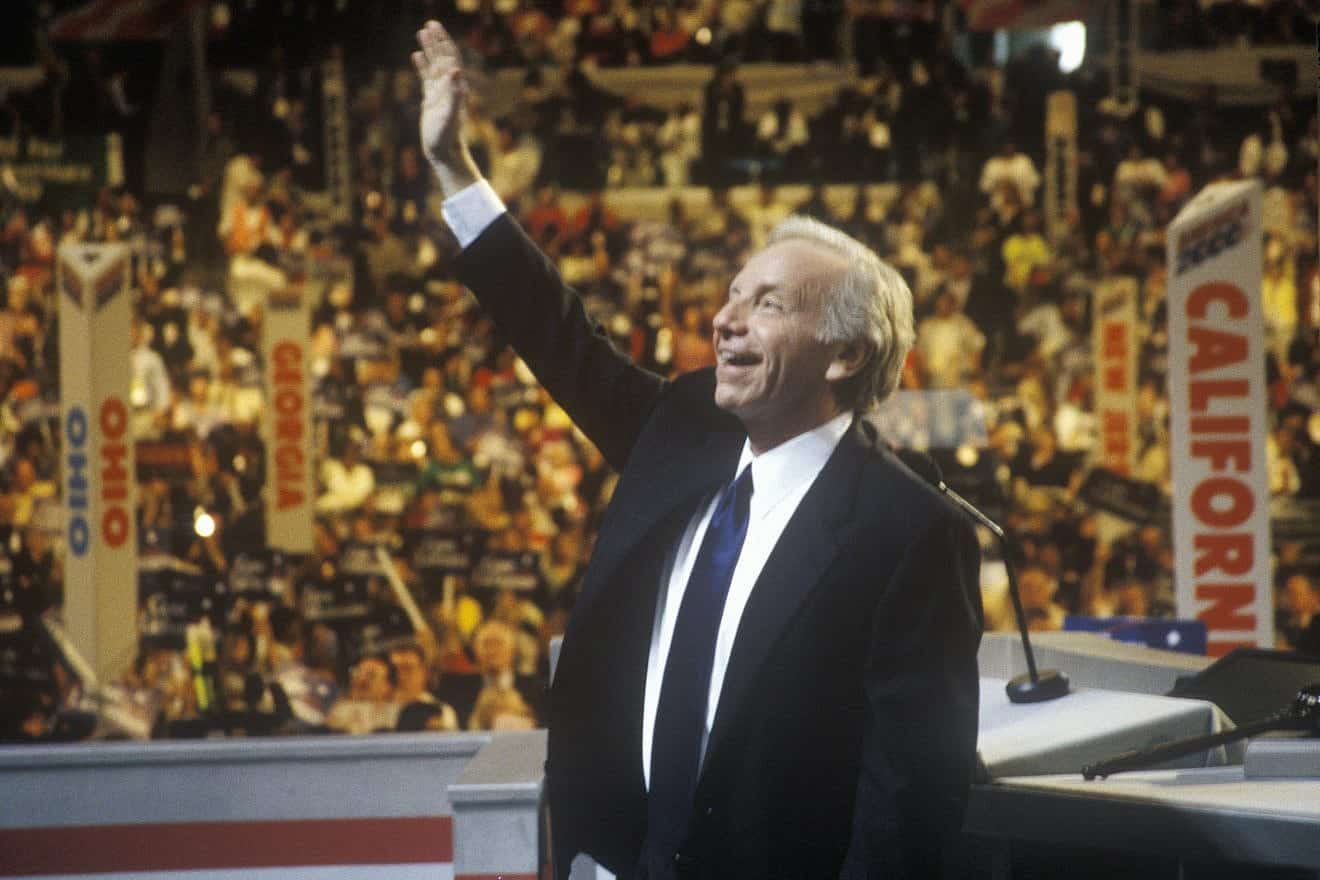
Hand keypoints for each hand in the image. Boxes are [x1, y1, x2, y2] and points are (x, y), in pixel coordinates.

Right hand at [412, 20, 479, 196]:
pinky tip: (416, 55)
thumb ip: (454, 93)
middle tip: (428, 24)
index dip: (443, 42)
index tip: (435, 27)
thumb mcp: (450, 114)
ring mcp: (440, 93)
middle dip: (436, 41)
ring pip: (434, 65)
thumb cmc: (447, 136)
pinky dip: (422, 65)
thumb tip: (456, 69)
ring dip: (428, 49)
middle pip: (443, 58)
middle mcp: (450, 88)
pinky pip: (426, 78)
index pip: (450, 59)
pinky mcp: (431, 100)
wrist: (443, 152)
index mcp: (456, 87)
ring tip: (421, 32)